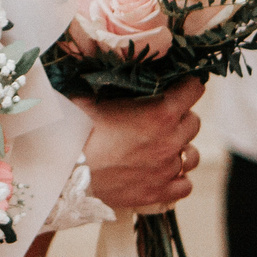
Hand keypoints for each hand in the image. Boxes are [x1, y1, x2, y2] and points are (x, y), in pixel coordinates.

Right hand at [76, 79, 205, 211]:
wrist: (63, 172)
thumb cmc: (74, 130)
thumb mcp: (94, 94)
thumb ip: (118, 81)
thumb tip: (126, 62)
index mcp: (160, 112)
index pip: (194, 90)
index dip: (186, 85)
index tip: (178, 85)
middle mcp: (170, 140)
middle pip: (194, 122)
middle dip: (180, 116)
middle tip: (159, 117)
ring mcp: (166, 169)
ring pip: (192, 155)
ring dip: (181, 148)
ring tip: (161, 147)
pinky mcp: (158, 193)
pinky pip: (185, 185)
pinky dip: (177, 178)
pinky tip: (161, 172)